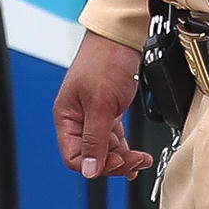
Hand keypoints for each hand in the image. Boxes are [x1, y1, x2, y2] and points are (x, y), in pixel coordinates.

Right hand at [55, 34, 152, 180]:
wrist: (122, 37)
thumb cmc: (105, 60)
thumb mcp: (100, 104)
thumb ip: (94, 140)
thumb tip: (89, 170)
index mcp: (66, 118)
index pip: (74, 157)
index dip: (96, 165)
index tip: (118, 163)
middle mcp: (77, 119)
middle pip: (92, 156)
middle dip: (114, 162)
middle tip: (134, 161)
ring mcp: (93, 115)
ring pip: (105, 149)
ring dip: (123, 158)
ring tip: (141, 159)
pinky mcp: (108, 110)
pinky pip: (113, 138)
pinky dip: (125, 148)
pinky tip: (135, 155)